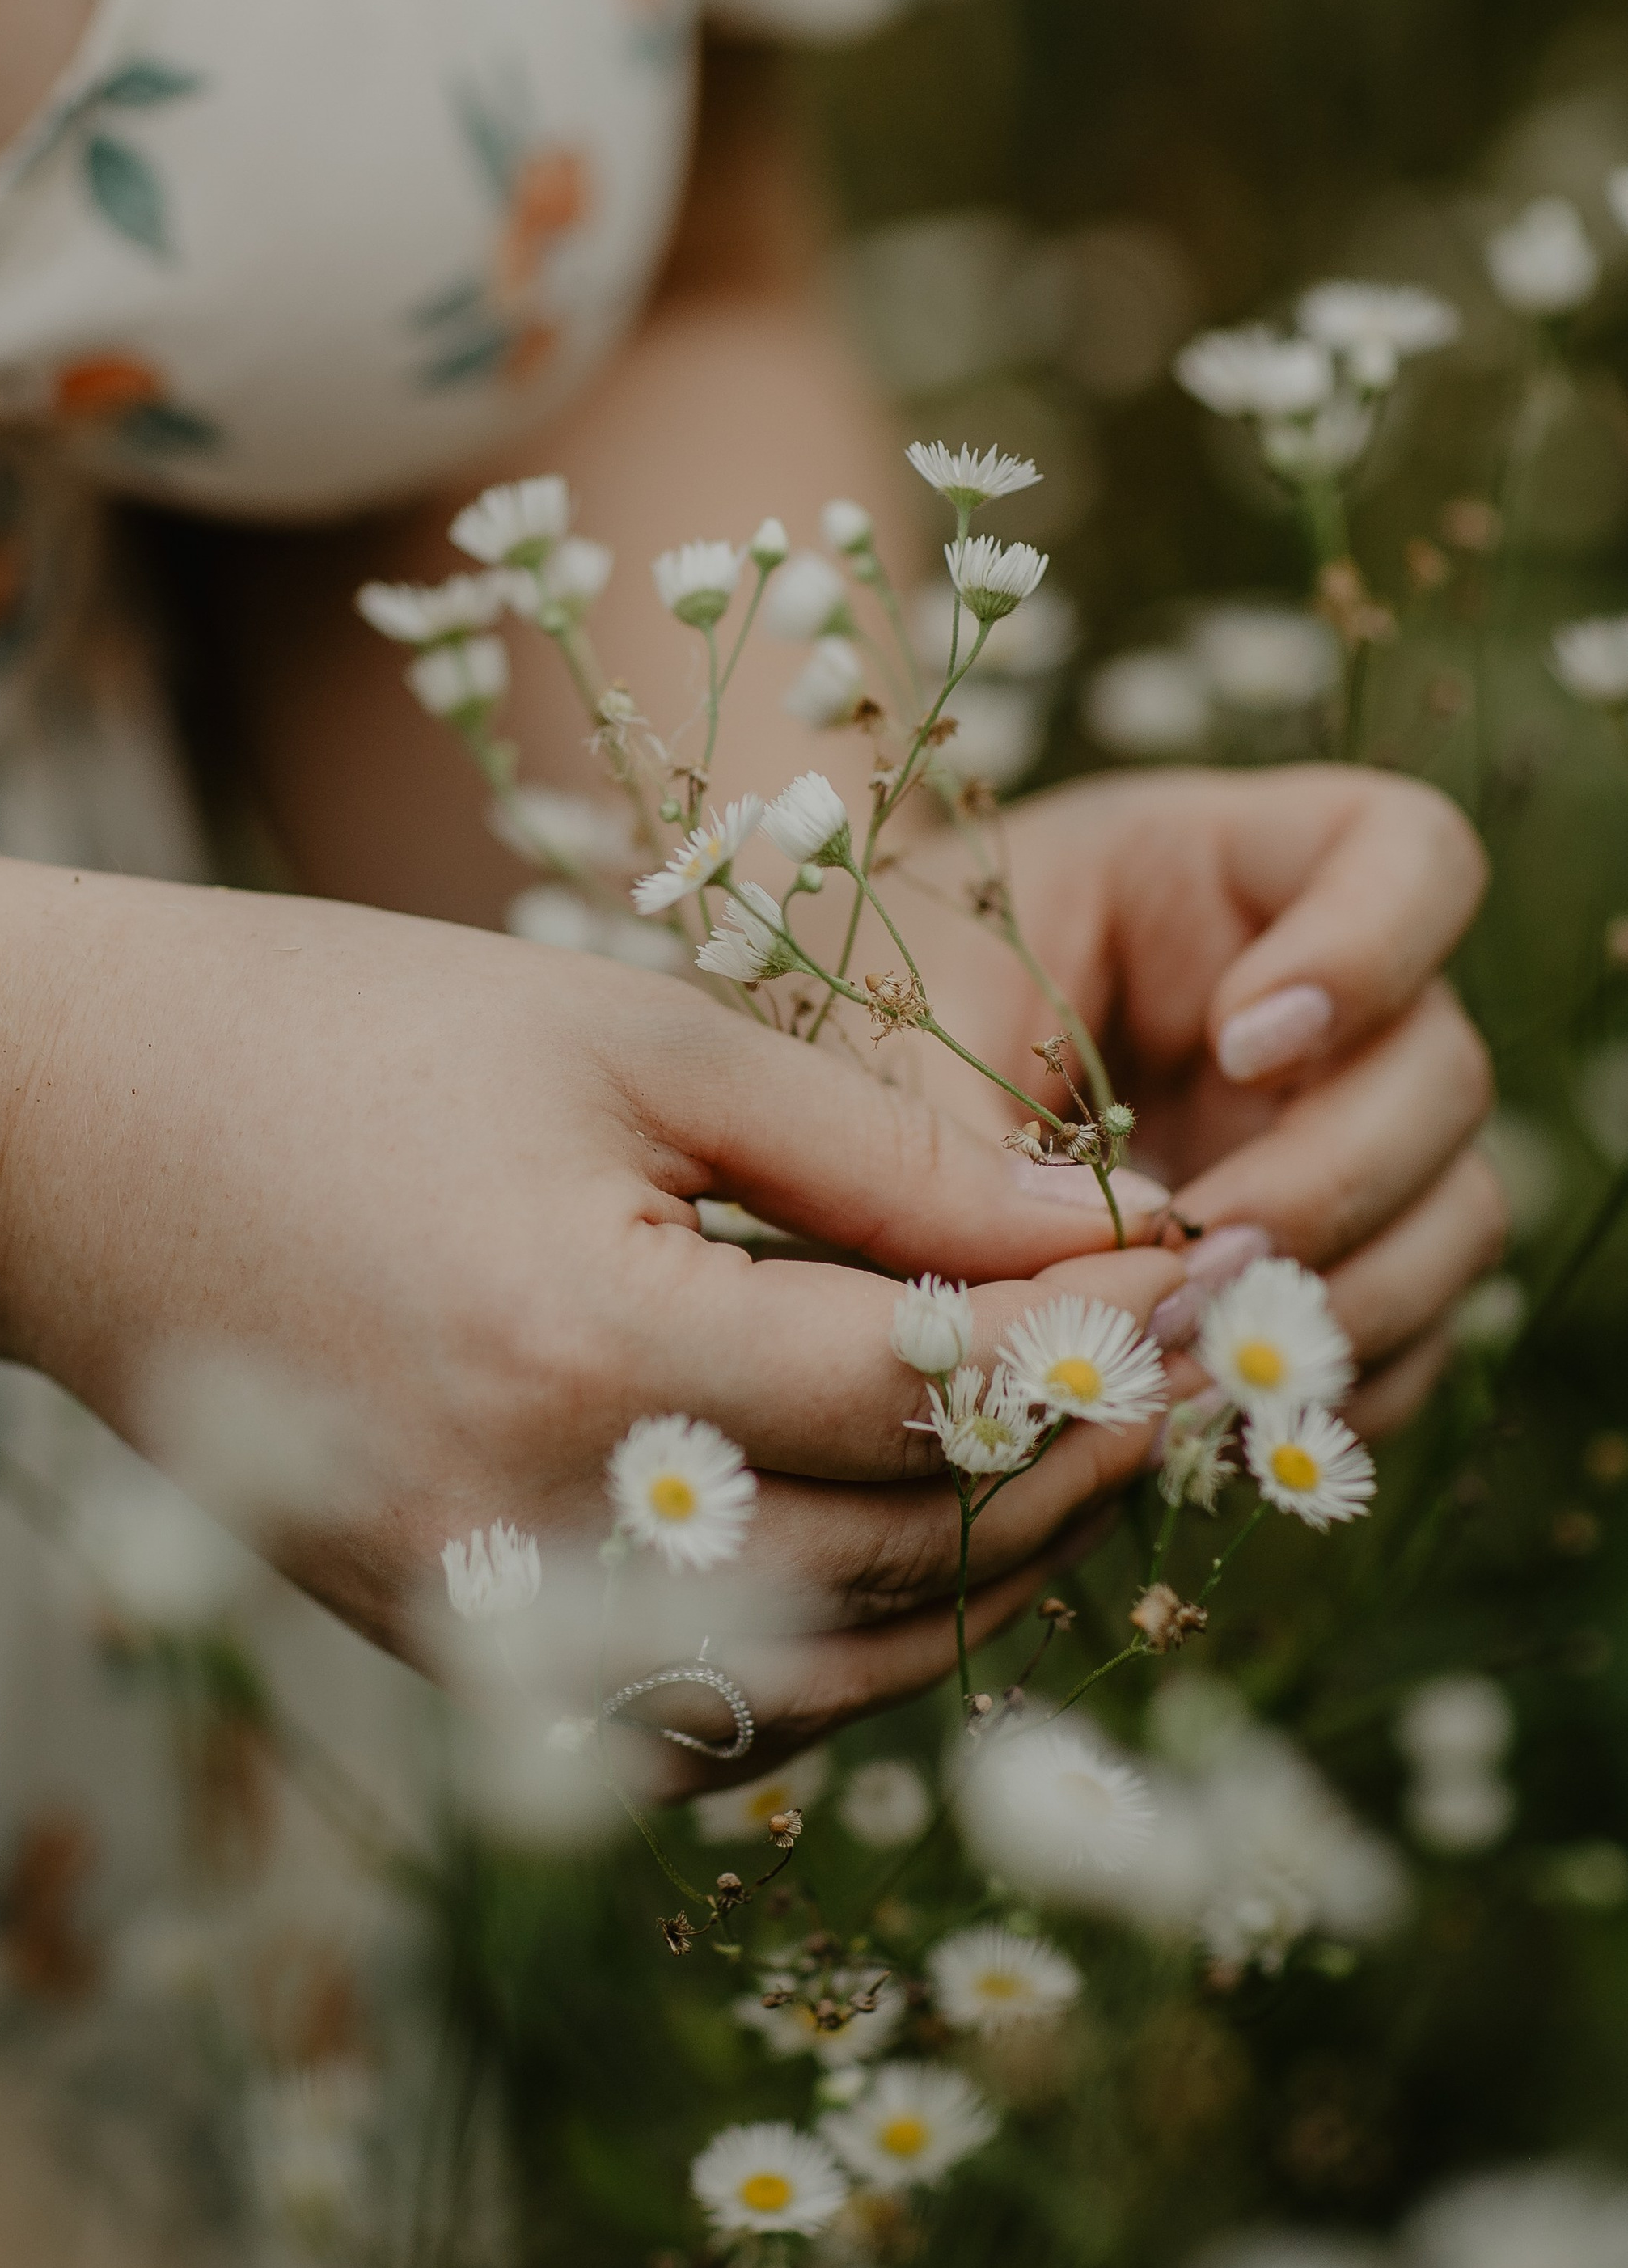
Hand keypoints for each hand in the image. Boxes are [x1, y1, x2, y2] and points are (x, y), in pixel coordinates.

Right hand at [0, 882, 1184, 1763]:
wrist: (66, 1136)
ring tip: (1067, 1457)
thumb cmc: (355, 1032)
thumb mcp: (638, 1041)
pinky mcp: (441, 1652)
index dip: (1096, 1350)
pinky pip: (699, 1722)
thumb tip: (1101, 1243)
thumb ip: (886, 1161)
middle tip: (1179, 1374)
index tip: (1201, 1279)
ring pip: (826, 1682)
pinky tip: (891, 1550)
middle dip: (1078, 1470)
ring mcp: (476, 1623)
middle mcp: (534, 1533)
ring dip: (979, 1583)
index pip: (935, 1402)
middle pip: (908, 1563)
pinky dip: (834, 1659)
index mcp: (589, 1347)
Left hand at [886, 764, 1499, 1434]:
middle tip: (1198, 1247)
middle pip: (1445, 1073)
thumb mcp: (896, 1030)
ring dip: (1343, 1298)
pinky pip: (1402, 1340)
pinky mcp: (1322, 1268)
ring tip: (1183, 1348)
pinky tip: (1203, 1412)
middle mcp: (1324, 1007)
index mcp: (1230, 873)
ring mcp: (1338, 1141)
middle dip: (1337, 1177)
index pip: (1408, 854)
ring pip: (1454, 1217)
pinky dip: (1321, 1387)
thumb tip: (1112, 1269)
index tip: (1241, 1040)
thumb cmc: (859, 1013)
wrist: (813, 1112)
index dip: (1374, 944)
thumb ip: (976, 1129)